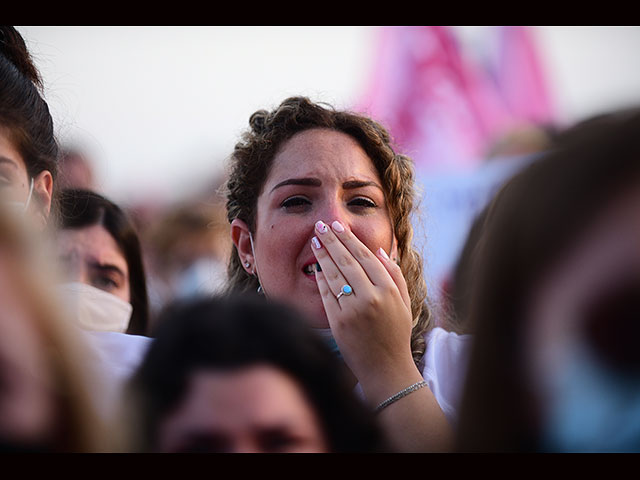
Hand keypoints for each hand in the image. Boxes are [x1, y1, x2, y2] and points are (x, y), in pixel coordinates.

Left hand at [311, 219, 415, 391]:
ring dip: (323, 256)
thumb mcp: (404, 302)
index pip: (365, 257)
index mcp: (388, 290)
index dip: (350, 240)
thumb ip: (394, 274)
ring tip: (315, 241)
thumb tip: (380, 251)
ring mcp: (353, 310)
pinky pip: (327, 295)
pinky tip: (316, 267)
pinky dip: (321, 279)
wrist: (386, 369)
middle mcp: (371, 297)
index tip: (339, 226)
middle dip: (332, 241)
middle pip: (347, 262)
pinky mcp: (338, 322)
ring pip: (334, 276)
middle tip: (320, 226)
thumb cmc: (396, 334)